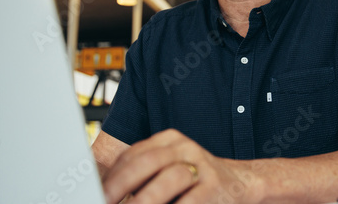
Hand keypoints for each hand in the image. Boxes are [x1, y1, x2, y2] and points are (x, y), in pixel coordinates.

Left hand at [102, 129, 263, 203]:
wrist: (240, 182)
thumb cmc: (197, 179)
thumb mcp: (171, 166)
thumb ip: (144, 175)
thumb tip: (109, 193)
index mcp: (170, 141)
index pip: (134, 153)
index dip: (113, 175)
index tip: (97, 193)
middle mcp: (186, 148)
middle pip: (148, 161)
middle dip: (121, 185)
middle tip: (104, 201)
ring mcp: (202, 166)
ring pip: (169, 179)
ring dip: (145, 200)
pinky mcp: (214, 187)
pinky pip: (189, 200)